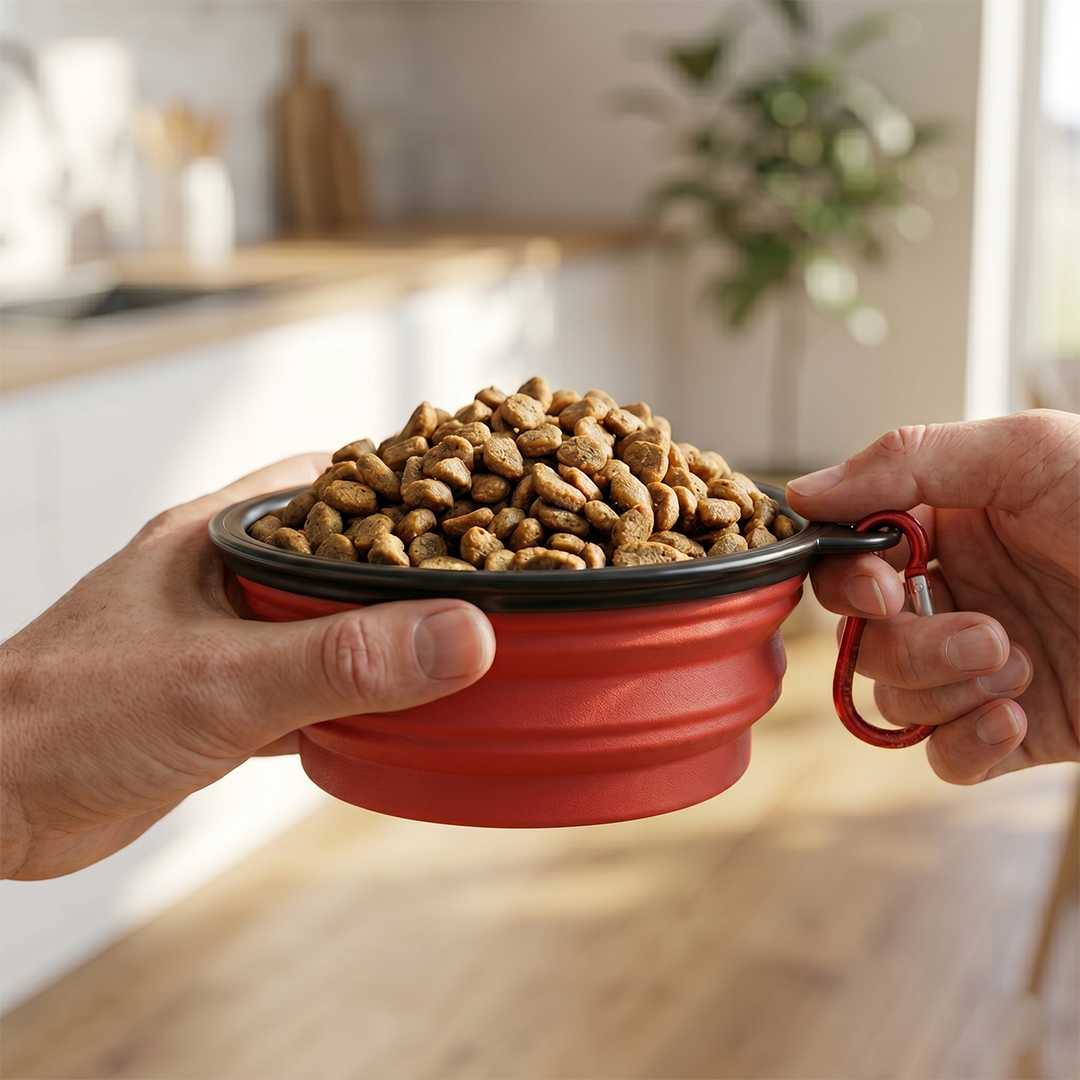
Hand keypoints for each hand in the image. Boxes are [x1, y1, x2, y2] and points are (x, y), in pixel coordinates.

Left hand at [0, 456, 494, 879]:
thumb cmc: (70, 717)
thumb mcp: (223, 681)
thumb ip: (344, 659)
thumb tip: (465, 636)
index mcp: (220, 531)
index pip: (337, 477)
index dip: (414, 476)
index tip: (489, 485)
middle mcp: (225, 574)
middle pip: (346, 551)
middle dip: (417, 562)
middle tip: (492, 574)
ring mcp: (224, 636)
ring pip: (330, 621)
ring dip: (388, 634)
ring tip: (464, 641)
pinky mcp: (221, 697)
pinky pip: (310, 682)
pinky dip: (356, 695)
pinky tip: (396, 714)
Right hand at [786, 409, 1079, 783]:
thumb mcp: (1028, 453)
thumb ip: (907, 462)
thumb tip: (804, 490)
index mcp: (949, 527)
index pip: (850, 559)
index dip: (848, 579)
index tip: (884, 585)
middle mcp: (957, 596)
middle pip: (864, 639)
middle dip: (907, 642)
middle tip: (977, 630)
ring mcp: (984, 666)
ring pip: (894, 698)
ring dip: (945, 686)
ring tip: (1017, 663)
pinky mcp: (1018, 729)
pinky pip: (944, 757)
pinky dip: (964, 744)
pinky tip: (1015, 716)